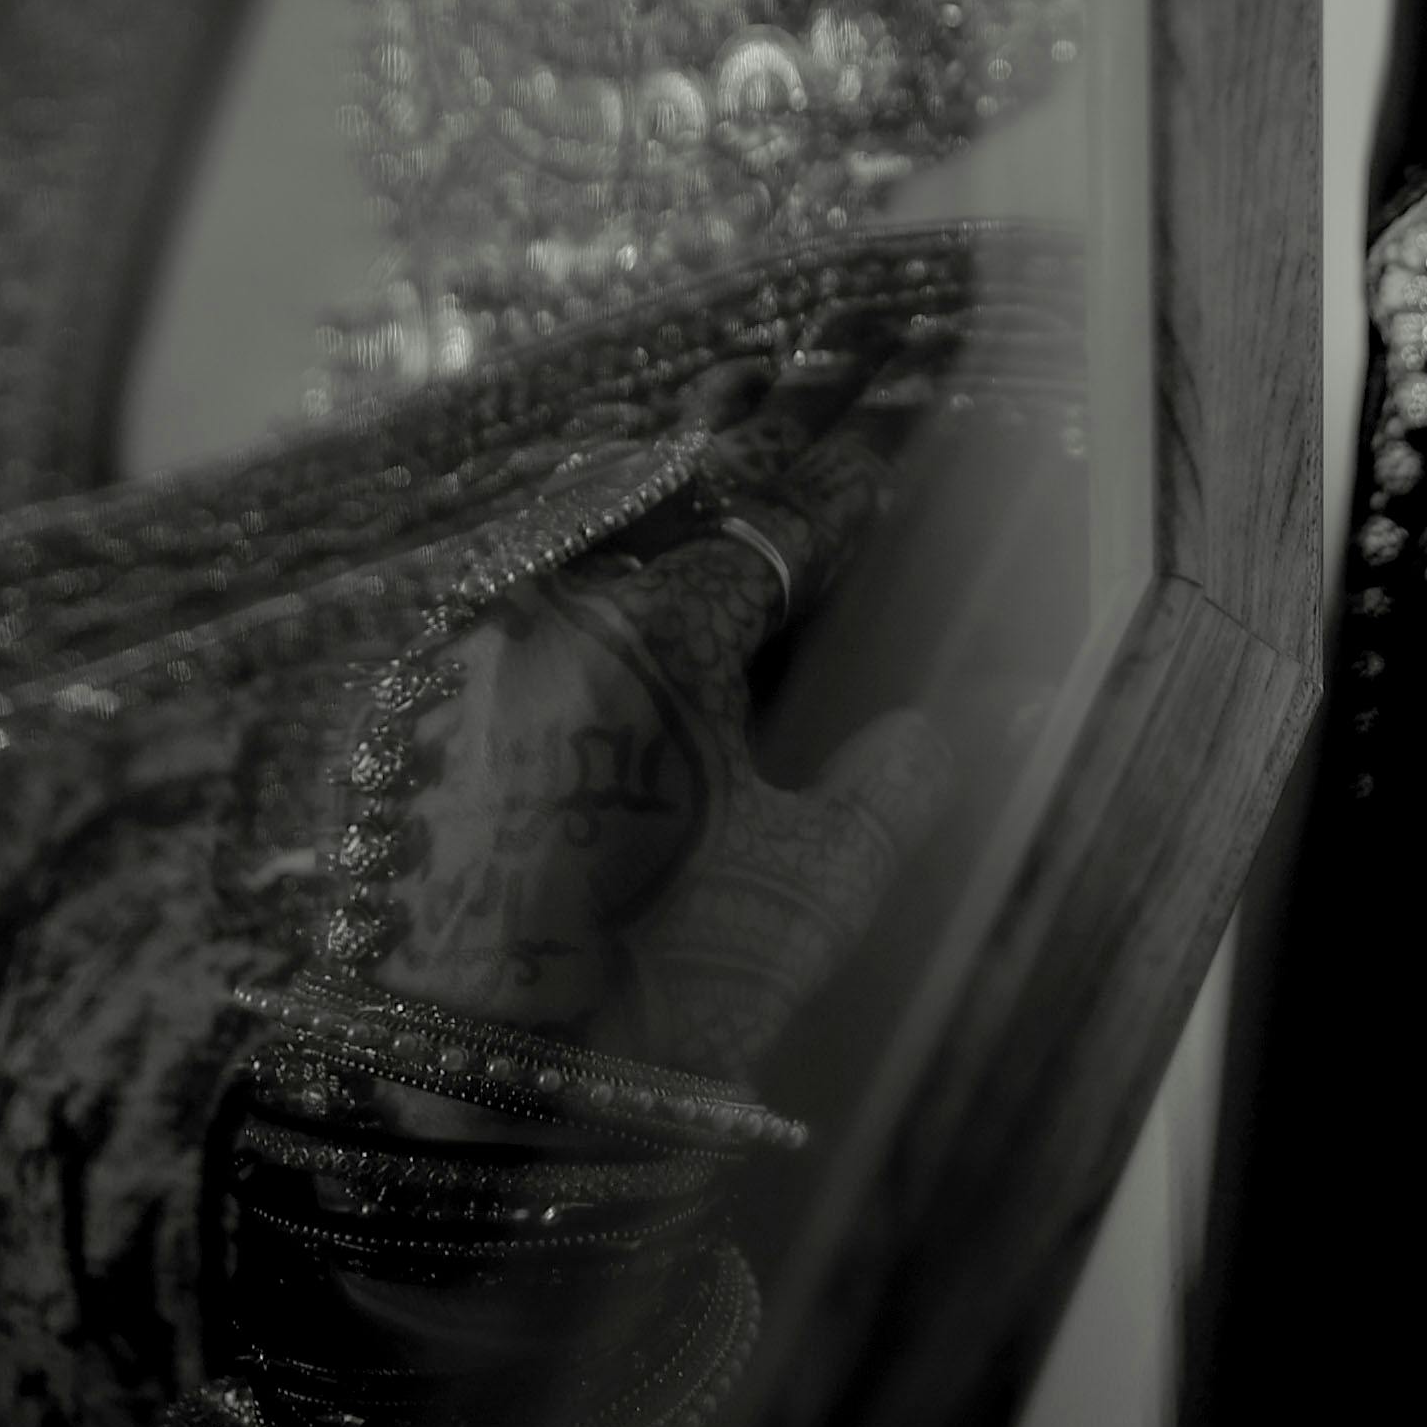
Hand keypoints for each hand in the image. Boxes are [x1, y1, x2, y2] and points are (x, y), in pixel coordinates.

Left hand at [371, 347, 949, 1088]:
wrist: (457, 1092)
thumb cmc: (649, 1000)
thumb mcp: (811, 890)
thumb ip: (899, 778)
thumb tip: (993, 704)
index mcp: (659, 635)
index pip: (795, 513)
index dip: (870, 445)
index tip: (922, 370)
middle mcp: (557, 604)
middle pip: (693, 474)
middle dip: (783, 405)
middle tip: (847, 334)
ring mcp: (481, 638)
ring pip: (596, 494)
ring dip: (679, 439)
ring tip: (738, 376)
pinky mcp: (433, 692)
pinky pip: (518, 550)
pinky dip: (579, 502)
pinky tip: (593, 472)